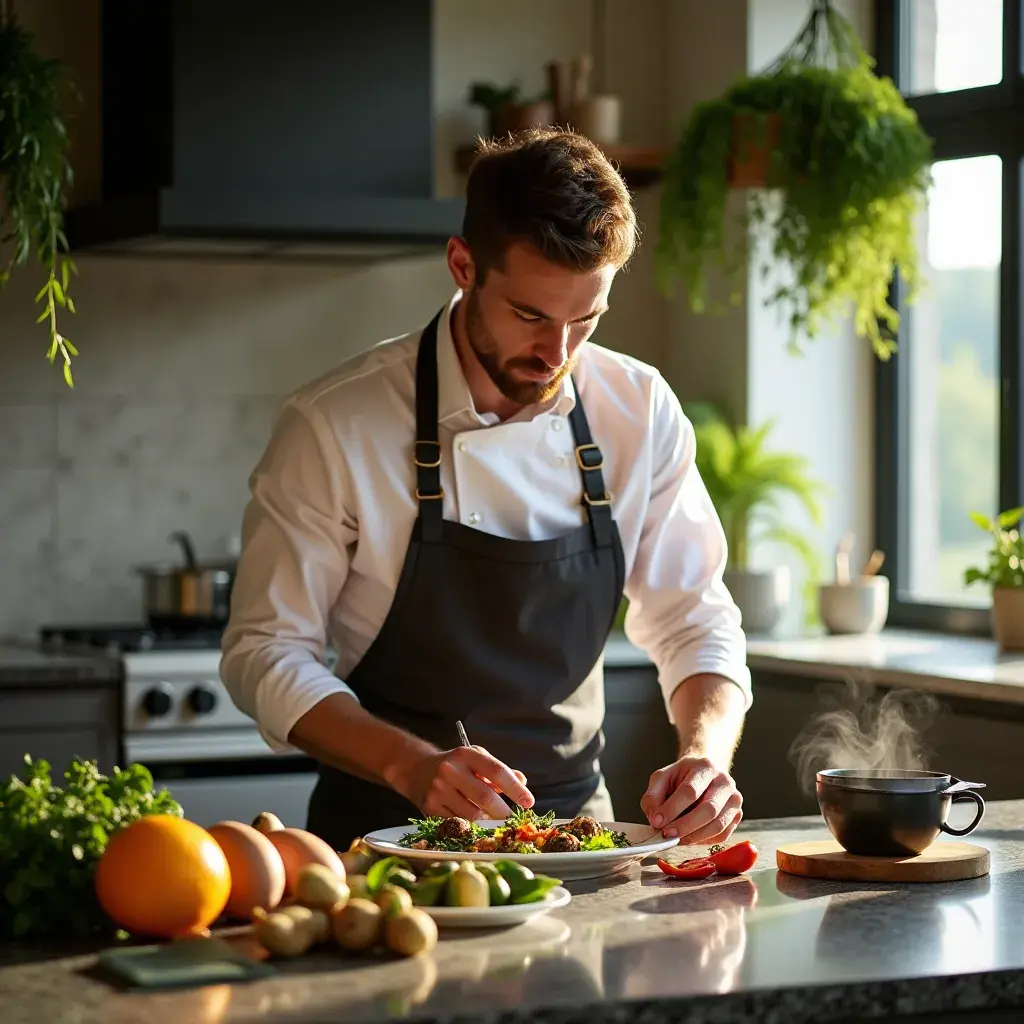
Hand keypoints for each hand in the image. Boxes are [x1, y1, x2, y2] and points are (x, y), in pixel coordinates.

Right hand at [392, 744, 533, 820]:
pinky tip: (473, 820)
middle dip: (503, 811)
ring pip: (473, 814)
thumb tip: (523, 782)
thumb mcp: (476, 759)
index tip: (529, 802)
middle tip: (511, 817)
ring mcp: (438, 789)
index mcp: (465, 754)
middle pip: (485, 796)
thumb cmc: (455, 765)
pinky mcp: (429, 807)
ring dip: (487, 820)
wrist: (416, 769)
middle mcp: (450, 769)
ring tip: (490, 817)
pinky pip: (458, 823)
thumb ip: (499, 771)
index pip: (496, 771)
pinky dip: (471, 825)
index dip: (515, 788)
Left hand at [641, 756, 741, 843]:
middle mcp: (725, 782)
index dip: (672, 809)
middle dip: (685, 826)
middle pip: (708, 810)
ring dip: (693, 837)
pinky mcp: (737, 815)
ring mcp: (734, 799)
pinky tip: (689, 838)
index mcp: (705, 767)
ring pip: (717, 825)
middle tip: (666, 835)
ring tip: (675, 839)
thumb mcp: (662, 778)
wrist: (704, 774)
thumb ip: (653, 796)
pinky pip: (722, 835)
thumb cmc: (681, 777)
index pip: (690, 791)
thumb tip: (655, 820)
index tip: (656, 821)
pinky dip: (703, 841)